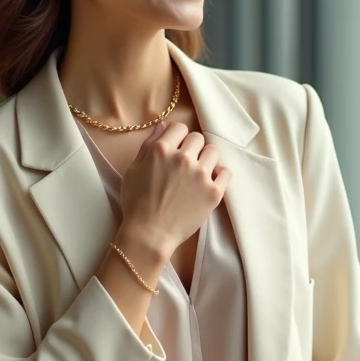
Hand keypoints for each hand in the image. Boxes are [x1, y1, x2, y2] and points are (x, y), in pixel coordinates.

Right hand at [118, 121, 230, 259]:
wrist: (149, 234)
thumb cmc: (137, 203)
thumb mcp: (133, 170)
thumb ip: (148, 145)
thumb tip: (163, 126)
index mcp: (161, 150)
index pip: (180, 127)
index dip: (177, 136)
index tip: (176, 147)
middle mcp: (183, 158)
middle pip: (197, 138)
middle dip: (191, 147)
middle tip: (185, 163)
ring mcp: (200, 175)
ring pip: (213, 152)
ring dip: (206, 159)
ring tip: (198, 173)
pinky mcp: (213, 193)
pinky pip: (226, 172)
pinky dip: (220, 174)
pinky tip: (211, 181)